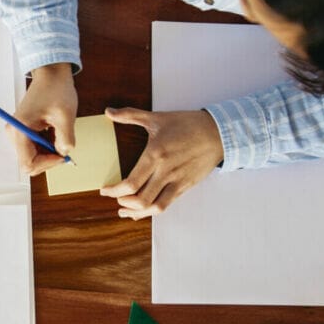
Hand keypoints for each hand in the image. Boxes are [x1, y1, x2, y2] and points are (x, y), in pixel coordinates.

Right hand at [13, 63, 77, 174]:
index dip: (48, 163)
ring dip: (49, 151)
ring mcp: (17, 132)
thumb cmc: (56, 90)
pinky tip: (54, 131)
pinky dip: (47, 144)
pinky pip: (34, 148)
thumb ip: (65, 139)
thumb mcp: (65, 115)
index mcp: (20, 129)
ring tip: (59, 133)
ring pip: (33, 156)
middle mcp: (14, 133)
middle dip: (49, 158)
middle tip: (63, 144)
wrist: (51, 74)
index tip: (62, 154)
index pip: (28, 163)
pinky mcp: (22, 130)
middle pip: (30, 162)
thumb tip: (64, 153)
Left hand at [100, 107, 223, 218]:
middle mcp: (165, 172)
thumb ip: (130, 115)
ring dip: (137, 212)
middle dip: (123, 203)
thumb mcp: (157, 118)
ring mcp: (177, 181)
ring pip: (155, 207)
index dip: (114, 191)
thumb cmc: (187, 124)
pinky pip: (167, 204)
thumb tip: (108, 112)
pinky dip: (152, 210)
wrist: (218, 132)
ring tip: (125, 211)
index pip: (131, 183)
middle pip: (141, 199)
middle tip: (115, 198)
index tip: (105, 190)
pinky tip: (144, 210)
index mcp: (155, 155)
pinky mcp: (185, 186)